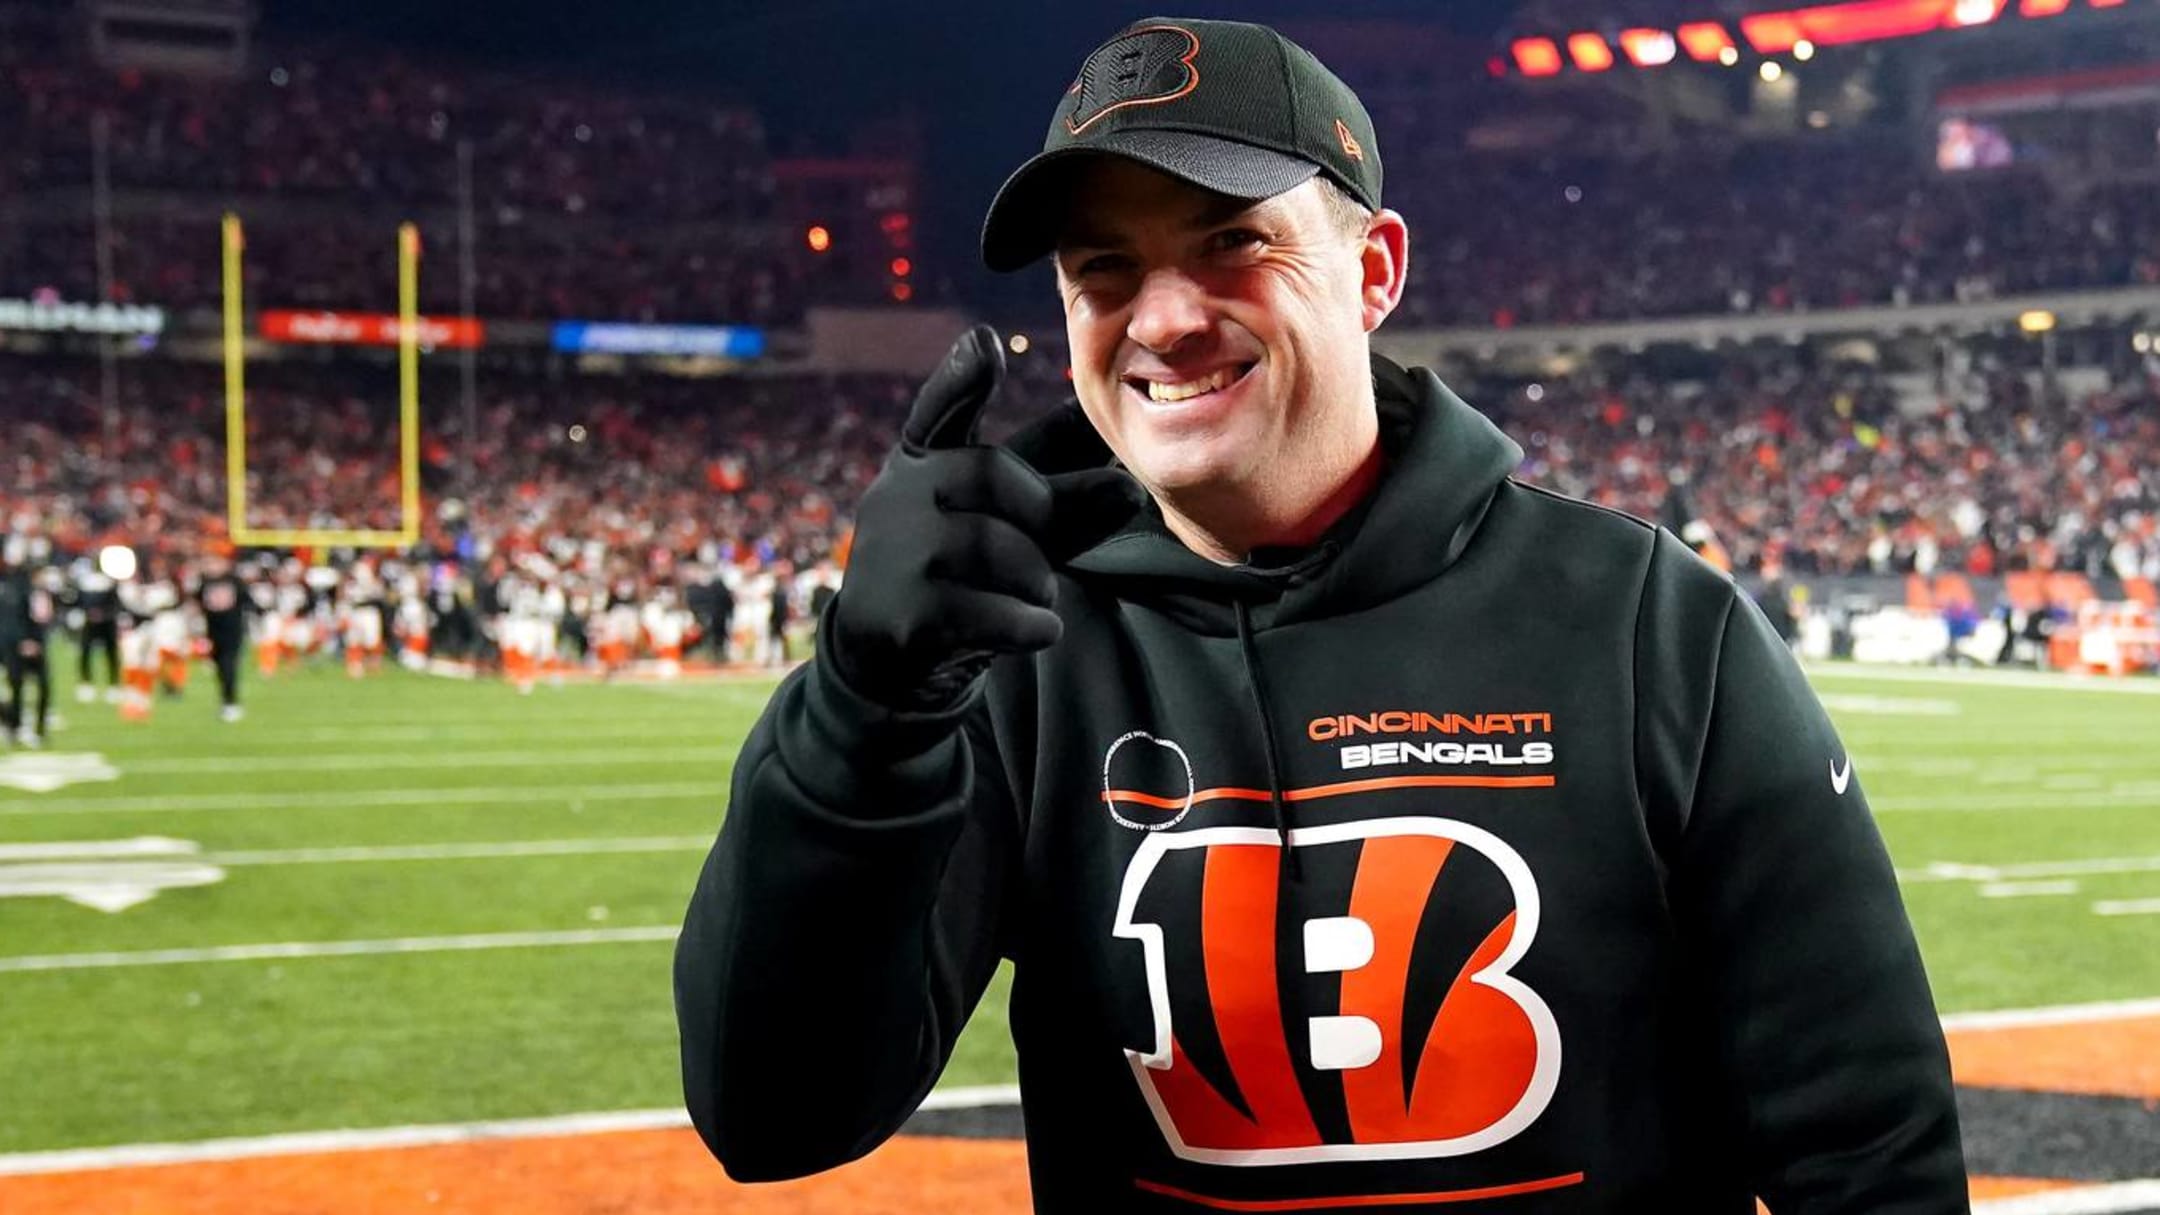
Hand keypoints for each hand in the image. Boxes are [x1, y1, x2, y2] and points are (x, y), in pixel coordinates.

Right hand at [827, 324, 1131, 709]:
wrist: (893, 660)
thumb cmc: (966, 573)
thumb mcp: (1015, 525)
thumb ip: (1067, 497)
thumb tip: (1131, 486)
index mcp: (922, 460)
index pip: (940, 409)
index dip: (962, 377)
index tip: (987, 343)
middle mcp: (896, 495)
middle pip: (993, 476)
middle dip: (1038, 516)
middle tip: (1040, 556)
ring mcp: (892, 555)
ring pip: (1001, 550)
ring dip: (1038, 583)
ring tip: (1028, 597)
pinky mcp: (906, 616)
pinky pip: (997, 612)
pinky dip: (1033, 626)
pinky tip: (1036, 630)